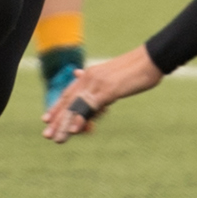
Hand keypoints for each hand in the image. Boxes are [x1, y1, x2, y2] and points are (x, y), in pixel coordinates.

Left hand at [41, 44, 163, 142]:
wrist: (151, 58)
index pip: (69, 92)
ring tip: (57, 139)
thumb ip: (95, 78)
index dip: (57, 107)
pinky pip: (90, 106)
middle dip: (57, 119)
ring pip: (76, 106)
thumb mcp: (111, 74)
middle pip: (69, 101)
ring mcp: (98, 83)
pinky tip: (74, 130)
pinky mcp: (108, 90)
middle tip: (46, 134)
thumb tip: (78, 73)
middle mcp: (90, 77)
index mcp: (90, 74)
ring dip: (65, 124)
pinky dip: (81, 118)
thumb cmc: (135, 68)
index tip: (46, 119)